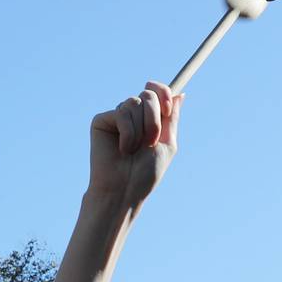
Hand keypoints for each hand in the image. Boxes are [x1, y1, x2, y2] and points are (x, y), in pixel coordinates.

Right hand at [87, 82, 180, 210]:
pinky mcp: (102, 120)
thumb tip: (179, 94)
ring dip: (141, 129)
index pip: (156, 92)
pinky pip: (121, 113)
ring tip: (134, 150)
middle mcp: (132, 115)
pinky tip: (122, 149)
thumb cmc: (145, 173)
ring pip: (135, 102)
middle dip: (154, 119)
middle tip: (150, 142)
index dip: (163, 92)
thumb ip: (172, 118)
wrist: (124, 189)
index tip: (167, 109)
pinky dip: (128, 133)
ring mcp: (117, 117)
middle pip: (148, 94)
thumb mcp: (167, 143)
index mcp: (148, 119)